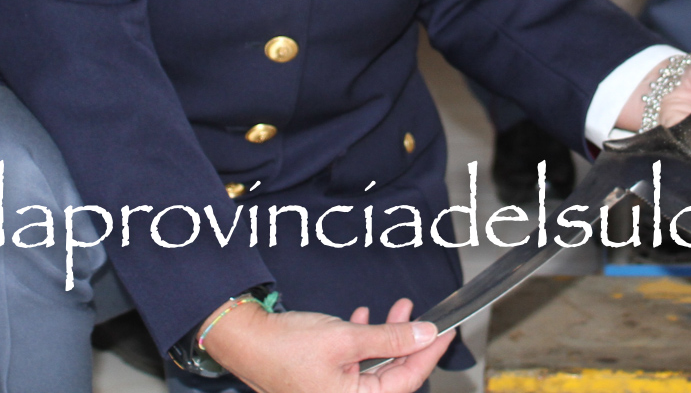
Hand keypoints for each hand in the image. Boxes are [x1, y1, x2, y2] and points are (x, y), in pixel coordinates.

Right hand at [200, 296, 454, 392]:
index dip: (428, 353)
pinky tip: (366, 316)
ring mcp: (334, 390)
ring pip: (375, 364)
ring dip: (388, 336)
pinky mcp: (323, 378)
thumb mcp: (346, 338)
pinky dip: (364, 339)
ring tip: (400, 307)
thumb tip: (424, 334)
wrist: (244, 341)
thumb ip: (389, 338)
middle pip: (392, 374)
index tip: (446, 332)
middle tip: (428, 317)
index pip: (406, 379)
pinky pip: (354, 361)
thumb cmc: (285, 346)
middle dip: (409, 342)